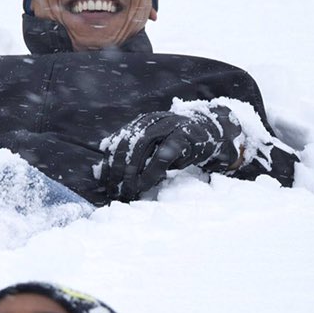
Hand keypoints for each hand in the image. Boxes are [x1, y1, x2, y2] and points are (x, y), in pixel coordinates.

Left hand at [97, 106, 241, 201]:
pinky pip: (162, 156)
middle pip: (126, 145)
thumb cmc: (177, 142)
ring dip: (131, 173)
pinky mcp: (183, 137)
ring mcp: (168, 126)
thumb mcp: (153, 144)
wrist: (210, 132)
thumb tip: (105, 163)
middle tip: (113, 191)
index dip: (108, 163)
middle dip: (117, 170)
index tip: (103, 183)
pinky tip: (144, 185)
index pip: (117, 141)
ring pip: (141, 149)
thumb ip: (133, 151)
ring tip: (126, 191)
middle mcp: (152, 121)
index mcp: (141, 122)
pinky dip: (150, 172)